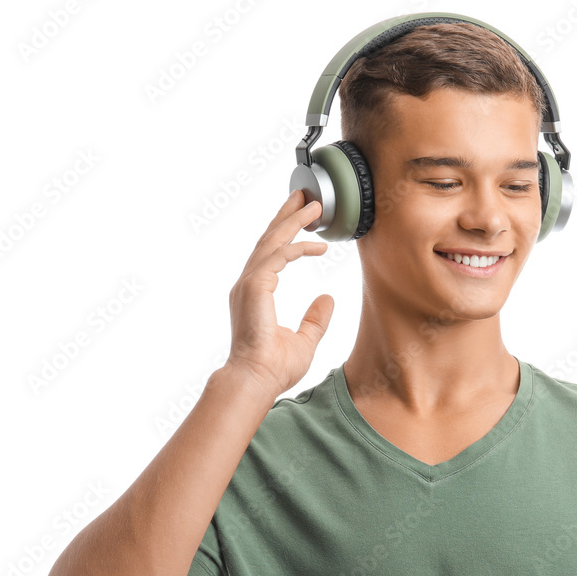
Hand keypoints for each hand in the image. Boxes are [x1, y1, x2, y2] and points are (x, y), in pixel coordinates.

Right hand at [225, 190, 333, 396]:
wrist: (256, 380)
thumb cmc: (273, 367)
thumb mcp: (304, 340)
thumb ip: (315, 319)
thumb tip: (328, 299)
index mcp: (256, 293)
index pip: (272, 254)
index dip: (289, 234)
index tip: (307, 221)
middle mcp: (248, 284)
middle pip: (269, 239)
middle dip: (287, 215)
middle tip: (304, 195)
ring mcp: (248, 284)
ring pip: (272, 242)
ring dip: (293, 221)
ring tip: (313, 204)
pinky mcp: (254, 287)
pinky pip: (278, 258)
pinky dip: (297, 248)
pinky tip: (317, 244)